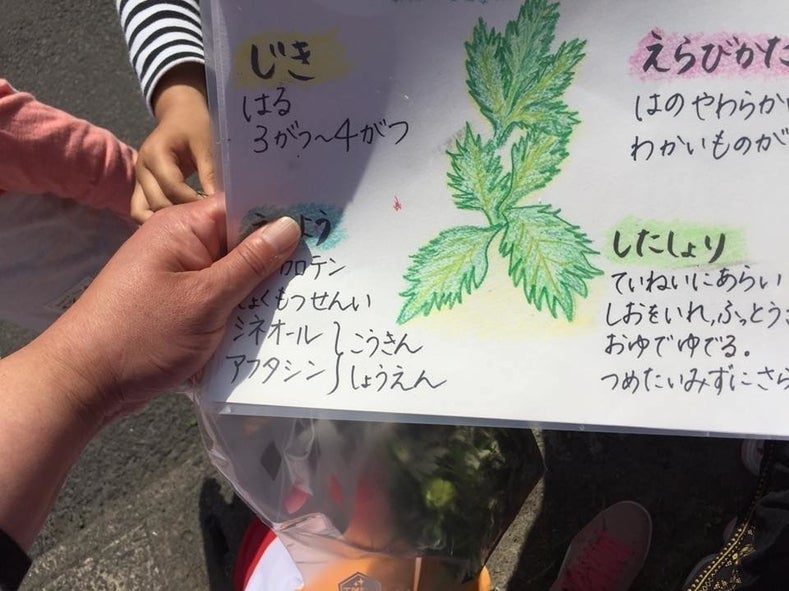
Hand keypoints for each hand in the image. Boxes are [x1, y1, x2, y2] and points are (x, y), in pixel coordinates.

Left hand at [40, 195, 300, 421]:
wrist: (85, 382)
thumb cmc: (142, 335)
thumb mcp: (205, 299)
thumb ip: (250, 263)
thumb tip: (290, 225)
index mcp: (184, 227)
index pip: (242, 205)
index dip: (281, 213)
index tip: (325, 223)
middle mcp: (182, 244)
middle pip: (242, 239)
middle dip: (278, 254)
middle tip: (328, 263)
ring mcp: (181, 275)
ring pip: (236, 272)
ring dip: (262, 286)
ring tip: (310, 292)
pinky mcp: (181, 304)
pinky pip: (222, 295)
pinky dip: (244, 306)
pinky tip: (275, 318)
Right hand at [132, 63, 215, 222]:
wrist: (179, 113)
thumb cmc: (195, 125)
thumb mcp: (207, 145)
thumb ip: (210, 175)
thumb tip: (220, 205)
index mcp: (156, 154)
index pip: (173, 187)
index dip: (194, 203)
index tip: (215, 212)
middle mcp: (141, 168)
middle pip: (157, 203)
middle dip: (182, 216)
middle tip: (207, 225)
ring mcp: (138, 180)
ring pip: (142, 212)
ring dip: (165, 223)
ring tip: (192, 230)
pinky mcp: (141, 188)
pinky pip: (142, 210)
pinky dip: (157, 220)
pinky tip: (179, 226)